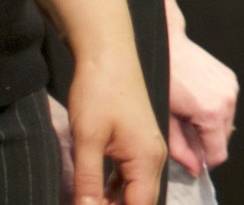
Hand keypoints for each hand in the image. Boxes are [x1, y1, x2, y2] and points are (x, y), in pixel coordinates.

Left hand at [65, 43, 162, 204]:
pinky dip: (115, 187)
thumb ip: (88, 181)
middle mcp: (154, 155)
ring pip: (136, 188)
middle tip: (86, 203)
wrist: (109, 55)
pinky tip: (94, 188)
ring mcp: (149, 147)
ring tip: (88, 199)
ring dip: (114, 200)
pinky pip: (133, 174)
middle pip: (141, 199)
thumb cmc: (101, 90)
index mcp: (147, 157)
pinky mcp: (140, 141)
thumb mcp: (87, 141)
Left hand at [165, 30, 235, 175]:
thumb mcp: (164, 121)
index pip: (219, 154)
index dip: (204, 162)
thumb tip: (192, 167)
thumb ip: (180, 149)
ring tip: (188, 115)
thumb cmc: (161, 79)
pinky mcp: (230, 79)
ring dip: (210, 126)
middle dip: (206, 142)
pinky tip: (196, 102)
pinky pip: (226, 105)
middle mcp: (227, 100)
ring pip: (226, 122)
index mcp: (211, 113)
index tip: (192, 159)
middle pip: (224, 139)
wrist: (168, 46)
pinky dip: (214, 110)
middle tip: (184, 133)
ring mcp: (231, 88)